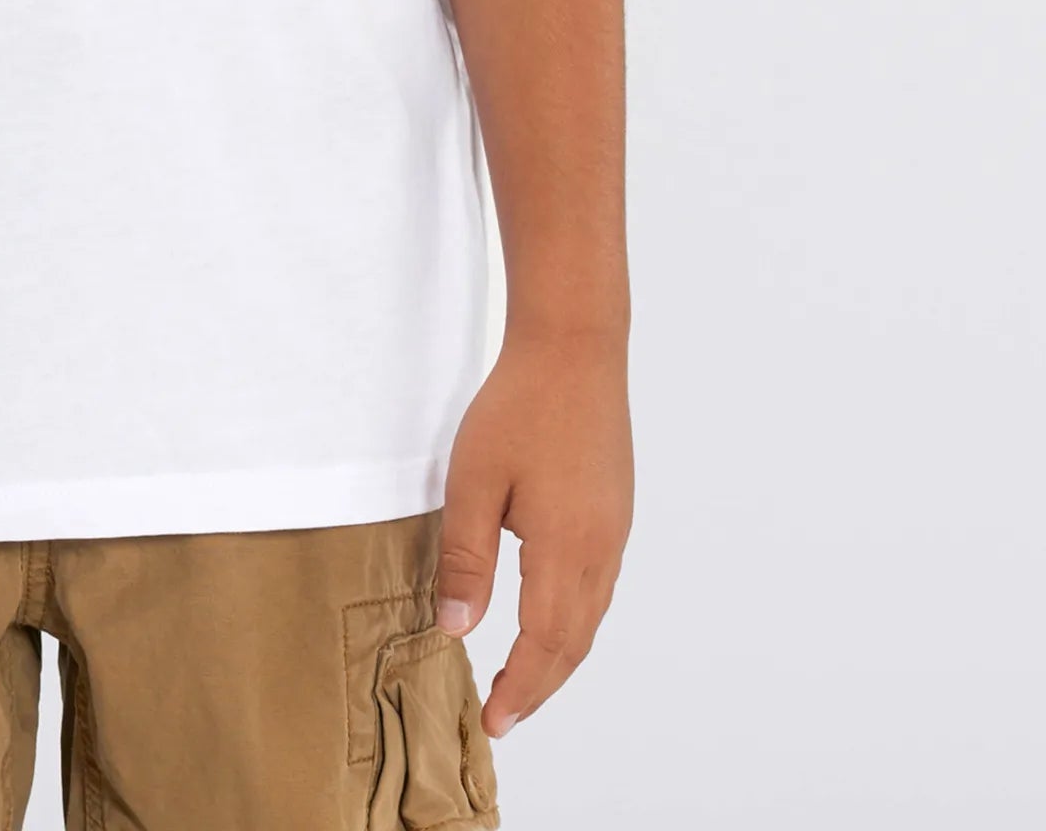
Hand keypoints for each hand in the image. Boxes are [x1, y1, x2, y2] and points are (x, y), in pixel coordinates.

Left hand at [435, 331, 632, 737]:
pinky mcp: (615, 510)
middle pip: (574, 642)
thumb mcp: (473, 482)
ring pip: (591, 616)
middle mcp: (602, 549)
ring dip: (559, 655)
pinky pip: (598, 585)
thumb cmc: (519, 407)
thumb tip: (457, 628)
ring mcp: (615, 529)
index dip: (520, 689)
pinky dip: (574, 619)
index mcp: (567, 549)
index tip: (493, 721)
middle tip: (505, 715)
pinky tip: (551, 616)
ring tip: (523, 679)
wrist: (575, 349)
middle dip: (540, 685)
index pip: (545, 645)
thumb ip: (465, 559)